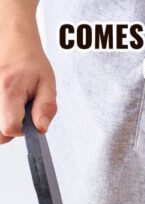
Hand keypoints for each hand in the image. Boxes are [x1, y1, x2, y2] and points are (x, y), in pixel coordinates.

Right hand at [0, 28, 55, 143]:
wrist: (11, 39)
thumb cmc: (30, 61)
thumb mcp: (48, 84)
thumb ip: (46, 108)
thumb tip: (41, 128)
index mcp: (8, 89)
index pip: (9, 128)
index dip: (21, 130)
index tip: (28, 119)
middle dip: (10, 127)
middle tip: (20, 110)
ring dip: (3, 118)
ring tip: (12, 102)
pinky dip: (0, 111)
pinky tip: (6, 101)